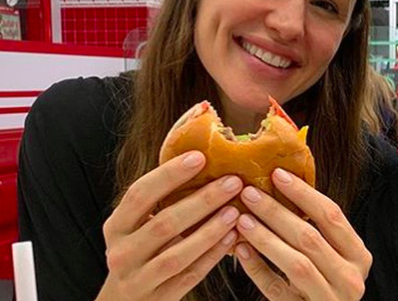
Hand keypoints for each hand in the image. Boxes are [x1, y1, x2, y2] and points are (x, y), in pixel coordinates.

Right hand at [97, 151, 241, 300]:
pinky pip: (190, 275)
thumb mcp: (137, 227)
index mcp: (116, 226)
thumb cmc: (140, 253)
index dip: (169, 174)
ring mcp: (138, 278)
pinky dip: (212, 256)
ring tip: (235, 210)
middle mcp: (122, 252)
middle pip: (164, 223)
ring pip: (177, 254)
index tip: (200, 156)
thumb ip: (160, 202)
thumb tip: (202, 161)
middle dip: (202, 201)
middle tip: (233, 182)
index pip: (140, 194)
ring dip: (210, 231)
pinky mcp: (159, 298)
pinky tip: (232, 238)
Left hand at [234, 168, 370, 299]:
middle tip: (250, 193)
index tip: (277, 174)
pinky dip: (257, 268)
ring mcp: (330, 300)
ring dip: (266, 237)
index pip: (332, 215)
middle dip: (277, 212)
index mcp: (359, 256)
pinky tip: (240, 250)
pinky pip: (277, 290)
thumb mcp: (333, 259)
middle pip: (310, 237)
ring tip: (242, 219)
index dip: (304, 193)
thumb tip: (281, 186)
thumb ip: (318, 233)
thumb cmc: (325, 287)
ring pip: (296, 263)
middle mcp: (351, 278)